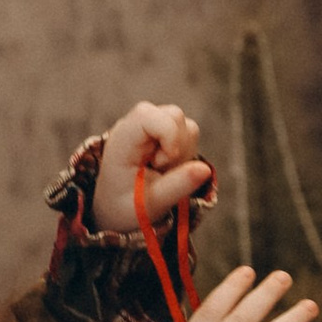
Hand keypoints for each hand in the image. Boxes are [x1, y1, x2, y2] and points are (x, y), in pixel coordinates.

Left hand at [93, 101, 212, 240]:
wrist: (116, 206)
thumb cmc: (126, 205)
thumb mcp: (150, 204)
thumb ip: (177, 186)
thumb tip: (205, 169)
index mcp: (123, 139)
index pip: (147, 115)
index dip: (167, 135)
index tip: (163, 164)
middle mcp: (136, 126)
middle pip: (174, 116)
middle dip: (179, 147)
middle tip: (162, 172)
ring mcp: (151, 126)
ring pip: (186, 126)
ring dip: (184, 153)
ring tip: (164, 172)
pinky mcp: (164, 132)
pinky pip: (189, 135)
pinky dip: (186, 154)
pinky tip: (169, 168)